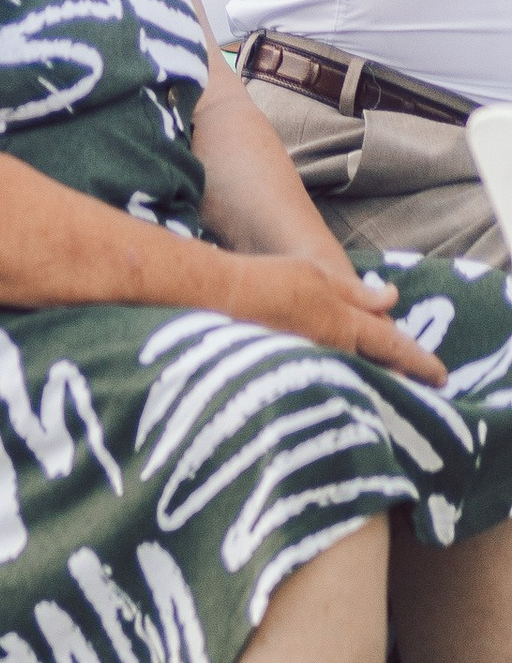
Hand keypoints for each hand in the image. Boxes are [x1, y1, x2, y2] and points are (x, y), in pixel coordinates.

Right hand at [217, 250, 445, 388]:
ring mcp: (311, 364)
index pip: (394, 346)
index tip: (442, 377)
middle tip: (416, 386)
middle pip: (376, 368)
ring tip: (382, 385)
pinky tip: (337, 382)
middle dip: (397, 377)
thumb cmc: (270, 281)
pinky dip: (340, 378)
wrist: (220, 299)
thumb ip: (357, 292)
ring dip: (369, 379)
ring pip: (352, 375)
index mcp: (344, 326)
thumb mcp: (319, 276)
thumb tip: (391, 298)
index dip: (420, 361)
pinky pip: (327, 376)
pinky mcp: (291, 371)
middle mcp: (333, 352)